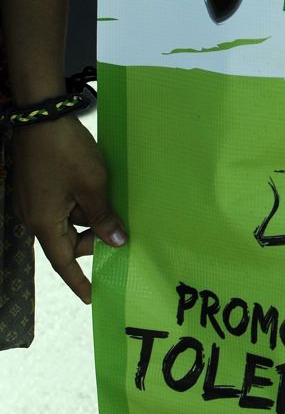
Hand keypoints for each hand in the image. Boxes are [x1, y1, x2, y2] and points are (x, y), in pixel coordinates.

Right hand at [11, 116, 125, 303]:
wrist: (42, 117)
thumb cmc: (66, 152)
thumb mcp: (92, 186)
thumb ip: (103, 217)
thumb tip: (116, 242)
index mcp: (44, 222)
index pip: (63, 261)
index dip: (78, 280)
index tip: (91, 296)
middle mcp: (34, 215)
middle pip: (67, 241)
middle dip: (93, 241)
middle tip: (122, 238)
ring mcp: (35, 200)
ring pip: (68, 221)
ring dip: (90, 218)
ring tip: (117, 209)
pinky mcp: (40, 185)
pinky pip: (63, 205)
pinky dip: (83, 204)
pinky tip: (103, 193)